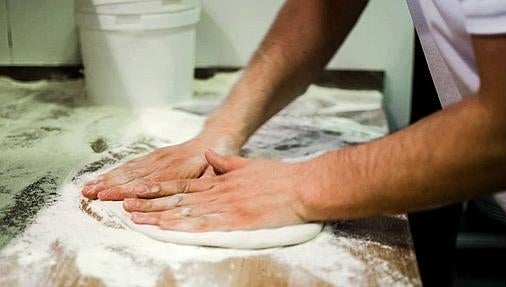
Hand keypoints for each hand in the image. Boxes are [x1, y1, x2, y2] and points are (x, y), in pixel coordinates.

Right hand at [81, 136, 234, 200]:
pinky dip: (115, 171)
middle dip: (109, 185)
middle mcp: (163, 163)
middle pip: (132, 176)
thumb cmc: (217, 160)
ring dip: (107, 178)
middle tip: (89, 194)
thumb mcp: (217, 173)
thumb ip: (205, 182)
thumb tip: (198, 192)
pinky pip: (132, 164)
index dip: (129, 190)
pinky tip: (102, 178)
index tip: (111, 196)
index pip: (148, 183)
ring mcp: (157, 158)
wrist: (216, 138)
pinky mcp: (154, 156)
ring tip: (88, 188)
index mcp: (178, 170)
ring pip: (128, 170)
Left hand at [122, 151, 313, 231]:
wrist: (300, 187)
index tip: (139, 192)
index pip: (182, 185)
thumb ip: (225, 163)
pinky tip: (167, 230)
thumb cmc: (277, 177)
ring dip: (159, 216)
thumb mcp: (248, 165)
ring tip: (138, 218)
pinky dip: (183, 228)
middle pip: (177, 199)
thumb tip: (208, 155)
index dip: (158, 189)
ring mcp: (225, 207)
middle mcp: (217, 193)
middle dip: (150, 203)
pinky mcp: (236, 221)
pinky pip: (205, 226)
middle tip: (126, 206)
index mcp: (219, 180)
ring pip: (185, 212)